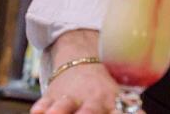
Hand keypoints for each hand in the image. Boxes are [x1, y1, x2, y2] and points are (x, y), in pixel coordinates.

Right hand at [29, 29, 145, 113]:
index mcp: (112, 103)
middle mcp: (91, 102)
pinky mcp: (51, 97)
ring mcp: (70, 99)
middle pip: (90, 111)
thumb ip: (130, 109)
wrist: (81, 61)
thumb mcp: (119, 99)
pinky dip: (41, 108)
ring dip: (59, 111)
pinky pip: (43, 103)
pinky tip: (39, 111)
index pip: (118, 112)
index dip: (118, 113)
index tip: (119, 113)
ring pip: (63, 105)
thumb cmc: (102, 90)